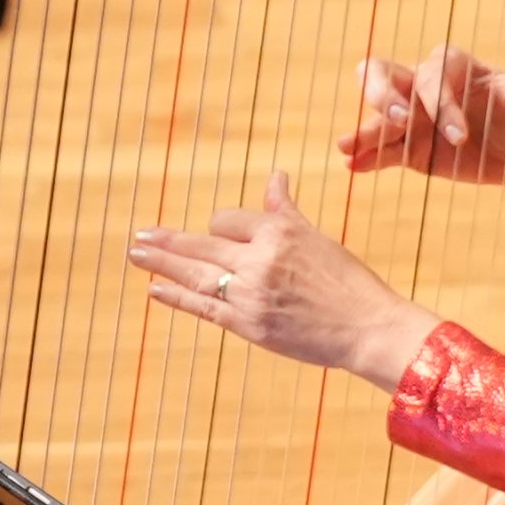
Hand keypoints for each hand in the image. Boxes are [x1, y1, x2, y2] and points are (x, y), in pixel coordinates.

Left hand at [130, 173, 443, 385]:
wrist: (368, 327)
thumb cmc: (349, 283)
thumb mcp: (317, 239)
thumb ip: (285, 212)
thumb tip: (275, 177)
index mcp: (278, 232)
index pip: (228, 221)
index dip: (220, 229)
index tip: (216, 237)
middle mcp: (259, 259)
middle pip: (201, 244)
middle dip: (167, 241)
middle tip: (140, 237)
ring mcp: (250, 293)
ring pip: (195, 273)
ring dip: (161, 263)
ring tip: (136, 254)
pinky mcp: (248, 324)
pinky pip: (203, 307)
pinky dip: (176, 297)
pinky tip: (155, 289)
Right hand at [344, 34, 504, 181]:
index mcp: (452, 68)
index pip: (433, 76)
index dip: (443, 103)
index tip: (461, 135)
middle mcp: (424, 87)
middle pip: (383, 75)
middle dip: (384, 97)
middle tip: (400, 123)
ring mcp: (414, 117)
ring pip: (377, 115)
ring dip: (364, 128)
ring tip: (345, 146)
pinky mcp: (409, 147)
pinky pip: (383, 149)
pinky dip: (366, 156)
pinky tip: (352, 166)